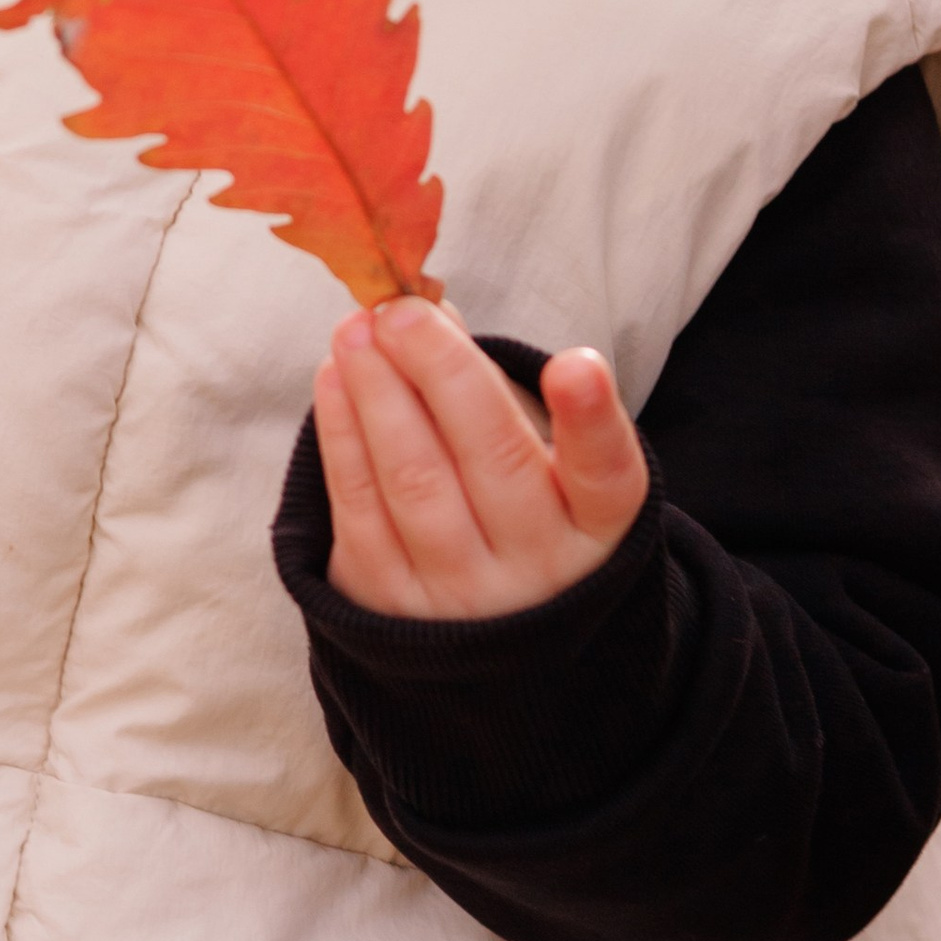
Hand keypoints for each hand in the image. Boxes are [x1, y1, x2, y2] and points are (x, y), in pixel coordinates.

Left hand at [313, 301, 647, 623]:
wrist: (472, 630)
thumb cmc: (511, 509)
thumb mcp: (534, 453)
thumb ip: (493, 387)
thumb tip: (429, 311)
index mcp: (595, 526)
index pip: (605, 473)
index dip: (590, 420)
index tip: (575, 365)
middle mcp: (537, 567)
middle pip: (493, 459)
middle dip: (441, 370)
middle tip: (399, 310)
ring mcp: (462, 595)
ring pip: (415, 481)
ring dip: (377, 394)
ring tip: (356, 330)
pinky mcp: (389, 603)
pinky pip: (360, 508)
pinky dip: (342, 435)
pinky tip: (334, 379)